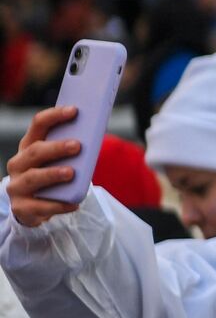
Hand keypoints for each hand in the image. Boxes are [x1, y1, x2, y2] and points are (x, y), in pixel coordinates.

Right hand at [6, 106, 81, 226]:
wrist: (32, 207)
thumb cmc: (50, 177)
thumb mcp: (57, 162)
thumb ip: (69, 151)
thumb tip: (94, 136)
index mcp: (28, 147)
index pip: (38, 125)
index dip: (54, 116)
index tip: (74, 110)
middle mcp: (18, 164)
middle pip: (35, 152)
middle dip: (56, 148)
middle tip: (77, 146)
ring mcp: (17, 186)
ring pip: (34, 177)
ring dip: (53, 174)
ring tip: (72, 173)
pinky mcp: (22, 207)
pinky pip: (41, 206)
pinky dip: (58, 205)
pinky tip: (74, 203)